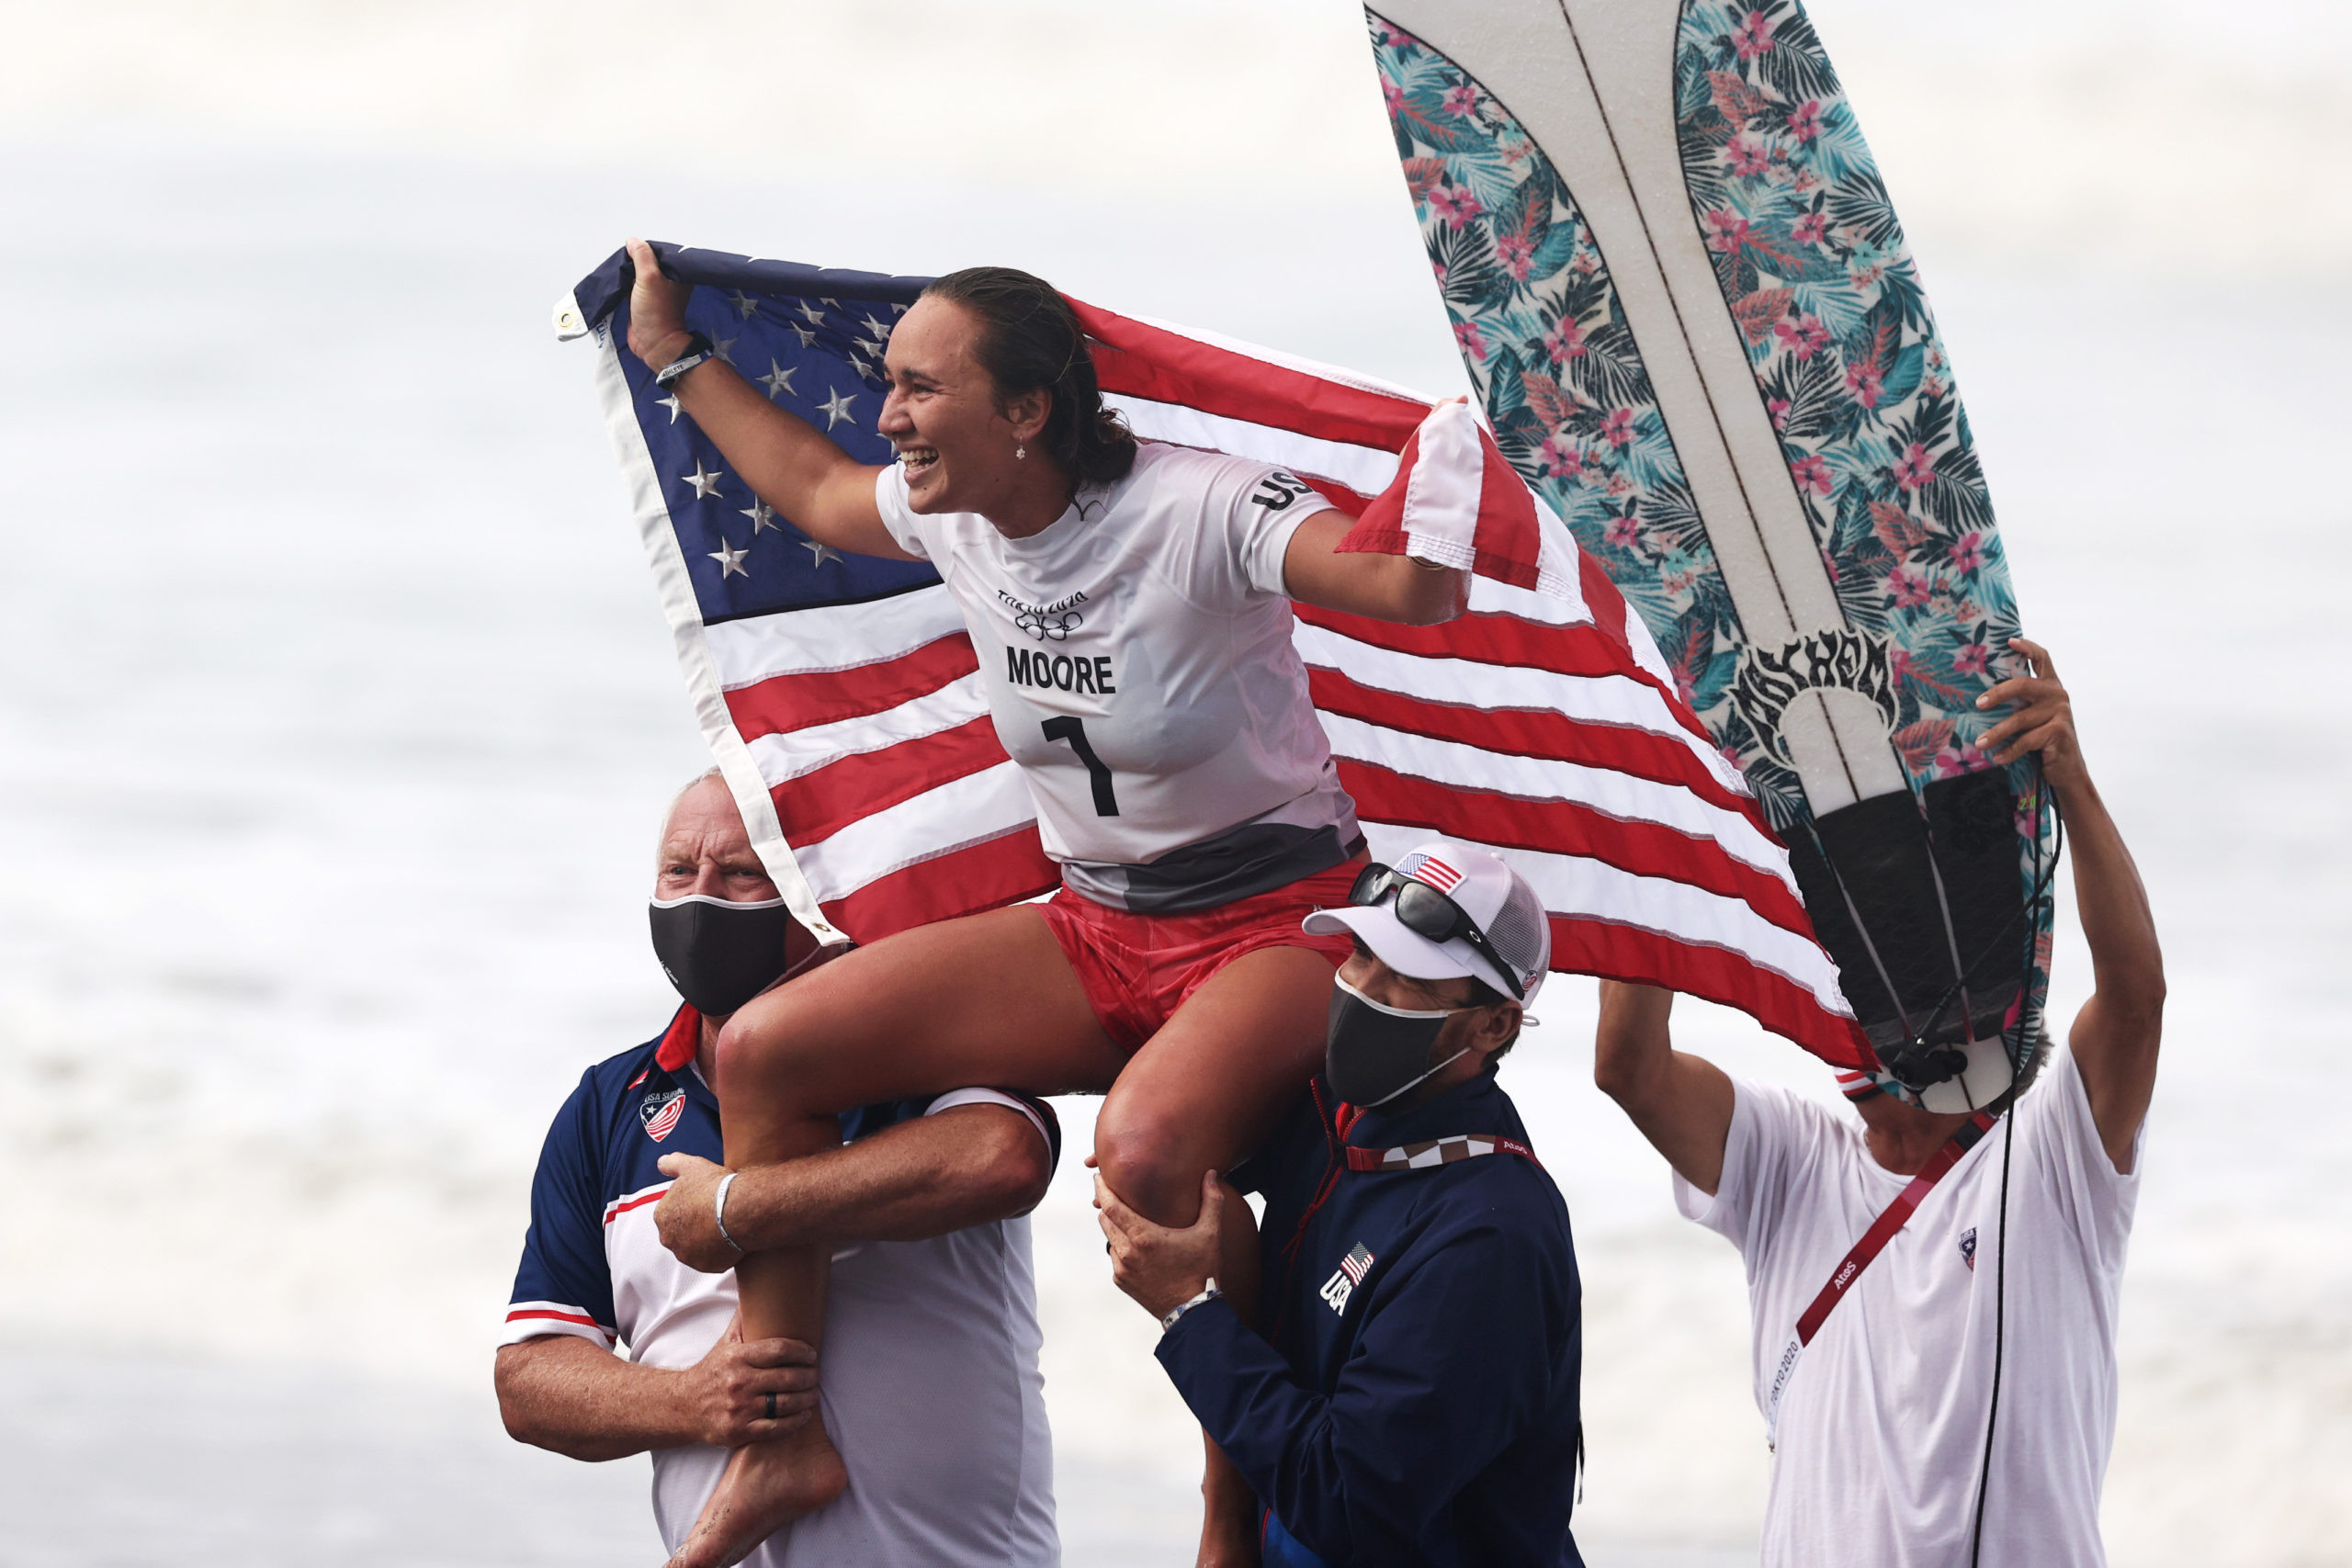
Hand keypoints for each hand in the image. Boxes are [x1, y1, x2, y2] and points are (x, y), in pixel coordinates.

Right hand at [624, 236, 696, 370]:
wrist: (652, 343)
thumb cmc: (655, 311)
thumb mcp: (650, 278)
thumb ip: (642, 256)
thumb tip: (633, 240)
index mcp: (677, 274)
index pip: (661, 252)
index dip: (647, 248)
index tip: (634, 248)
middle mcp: (668, 281)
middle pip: (648, 262)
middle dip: (634, 259)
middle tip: (623, 257)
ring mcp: (654, 291)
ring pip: (637, 273)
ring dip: (627, 270)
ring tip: (617, 266)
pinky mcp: (641, 300)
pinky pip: (630, 285)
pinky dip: (623, 281)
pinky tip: (615, 277)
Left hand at [656, 1153, 743, 1272]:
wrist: (739, 1210)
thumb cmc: (714, 1186)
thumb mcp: (692, 1165)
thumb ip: (672, 1163)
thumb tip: (661, 1162)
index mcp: (662, 1215)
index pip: (673, 1212)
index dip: (689, 1205)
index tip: (704, 1200)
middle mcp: (668, 1239)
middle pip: (682, 1232)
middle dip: (694, 1226)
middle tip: (714, 1214)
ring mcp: (686, 1255)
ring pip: (695, 1247)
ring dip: (705, 1240)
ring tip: (725, 1226)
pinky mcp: (705, 1266)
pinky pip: (711, 1260)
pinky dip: (718, 1252)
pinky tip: (730, 1238)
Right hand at [676, 1314, 819, 1448]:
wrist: (683, 1406)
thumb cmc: (711, 1372)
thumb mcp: (725, 1344)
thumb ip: (742, 1320)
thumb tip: (757, 1289)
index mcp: (737, 1357)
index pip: (779, 1350)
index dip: (801, 1351)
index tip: (812, 1354)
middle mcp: (739, 1382)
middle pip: (787, 1377)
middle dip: (809, 1376)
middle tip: (817, 1375)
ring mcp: (740, 1408)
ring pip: (785, 1403)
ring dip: (807, 1398)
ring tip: (814, 1393)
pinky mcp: (740, 1431)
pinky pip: (776, 1427)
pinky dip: (795, 1421)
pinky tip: (804, 1414)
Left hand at [1095, 1167, 1225, 1320]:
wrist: (1193, 1312)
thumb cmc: (1202, 1272)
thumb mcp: (1210, 1234)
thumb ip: (1211, 1201)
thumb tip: (1211, 1175)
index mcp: (1143, 1236)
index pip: (1111, 1206)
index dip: (1103, 1189)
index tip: (1099, 1177)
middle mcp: (1127, 1252)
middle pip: (1105, 1220)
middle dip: (1107, 1205)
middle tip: (1113, 1193)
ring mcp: (1122, 1269)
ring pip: (1110, 1239)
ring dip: (1115, 1228)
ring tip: (1128, 1220)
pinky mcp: (1121, 1282)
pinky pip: (1115, 1258)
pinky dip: (1121, 1248)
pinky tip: (1137, 1247)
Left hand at [1975, 636, 2084, 789]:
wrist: (2066, 768)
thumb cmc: (2041, 739)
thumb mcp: (2032, 715)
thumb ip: (2019, 702)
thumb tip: (1977, 698)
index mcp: (2050, 685)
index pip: (2042, 658)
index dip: (2027, 647)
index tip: (2009, 641)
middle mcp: (2057, 694)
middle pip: (2023, 684)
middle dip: (1997, 694)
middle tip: (1978, 704)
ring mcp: (2061, 712)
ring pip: (2020, 719)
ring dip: (1997, 732)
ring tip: (1980, 743)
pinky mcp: (2060, 732)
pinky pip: (2028, 740)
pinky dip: (2010, 751)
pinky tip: (1997, 758)